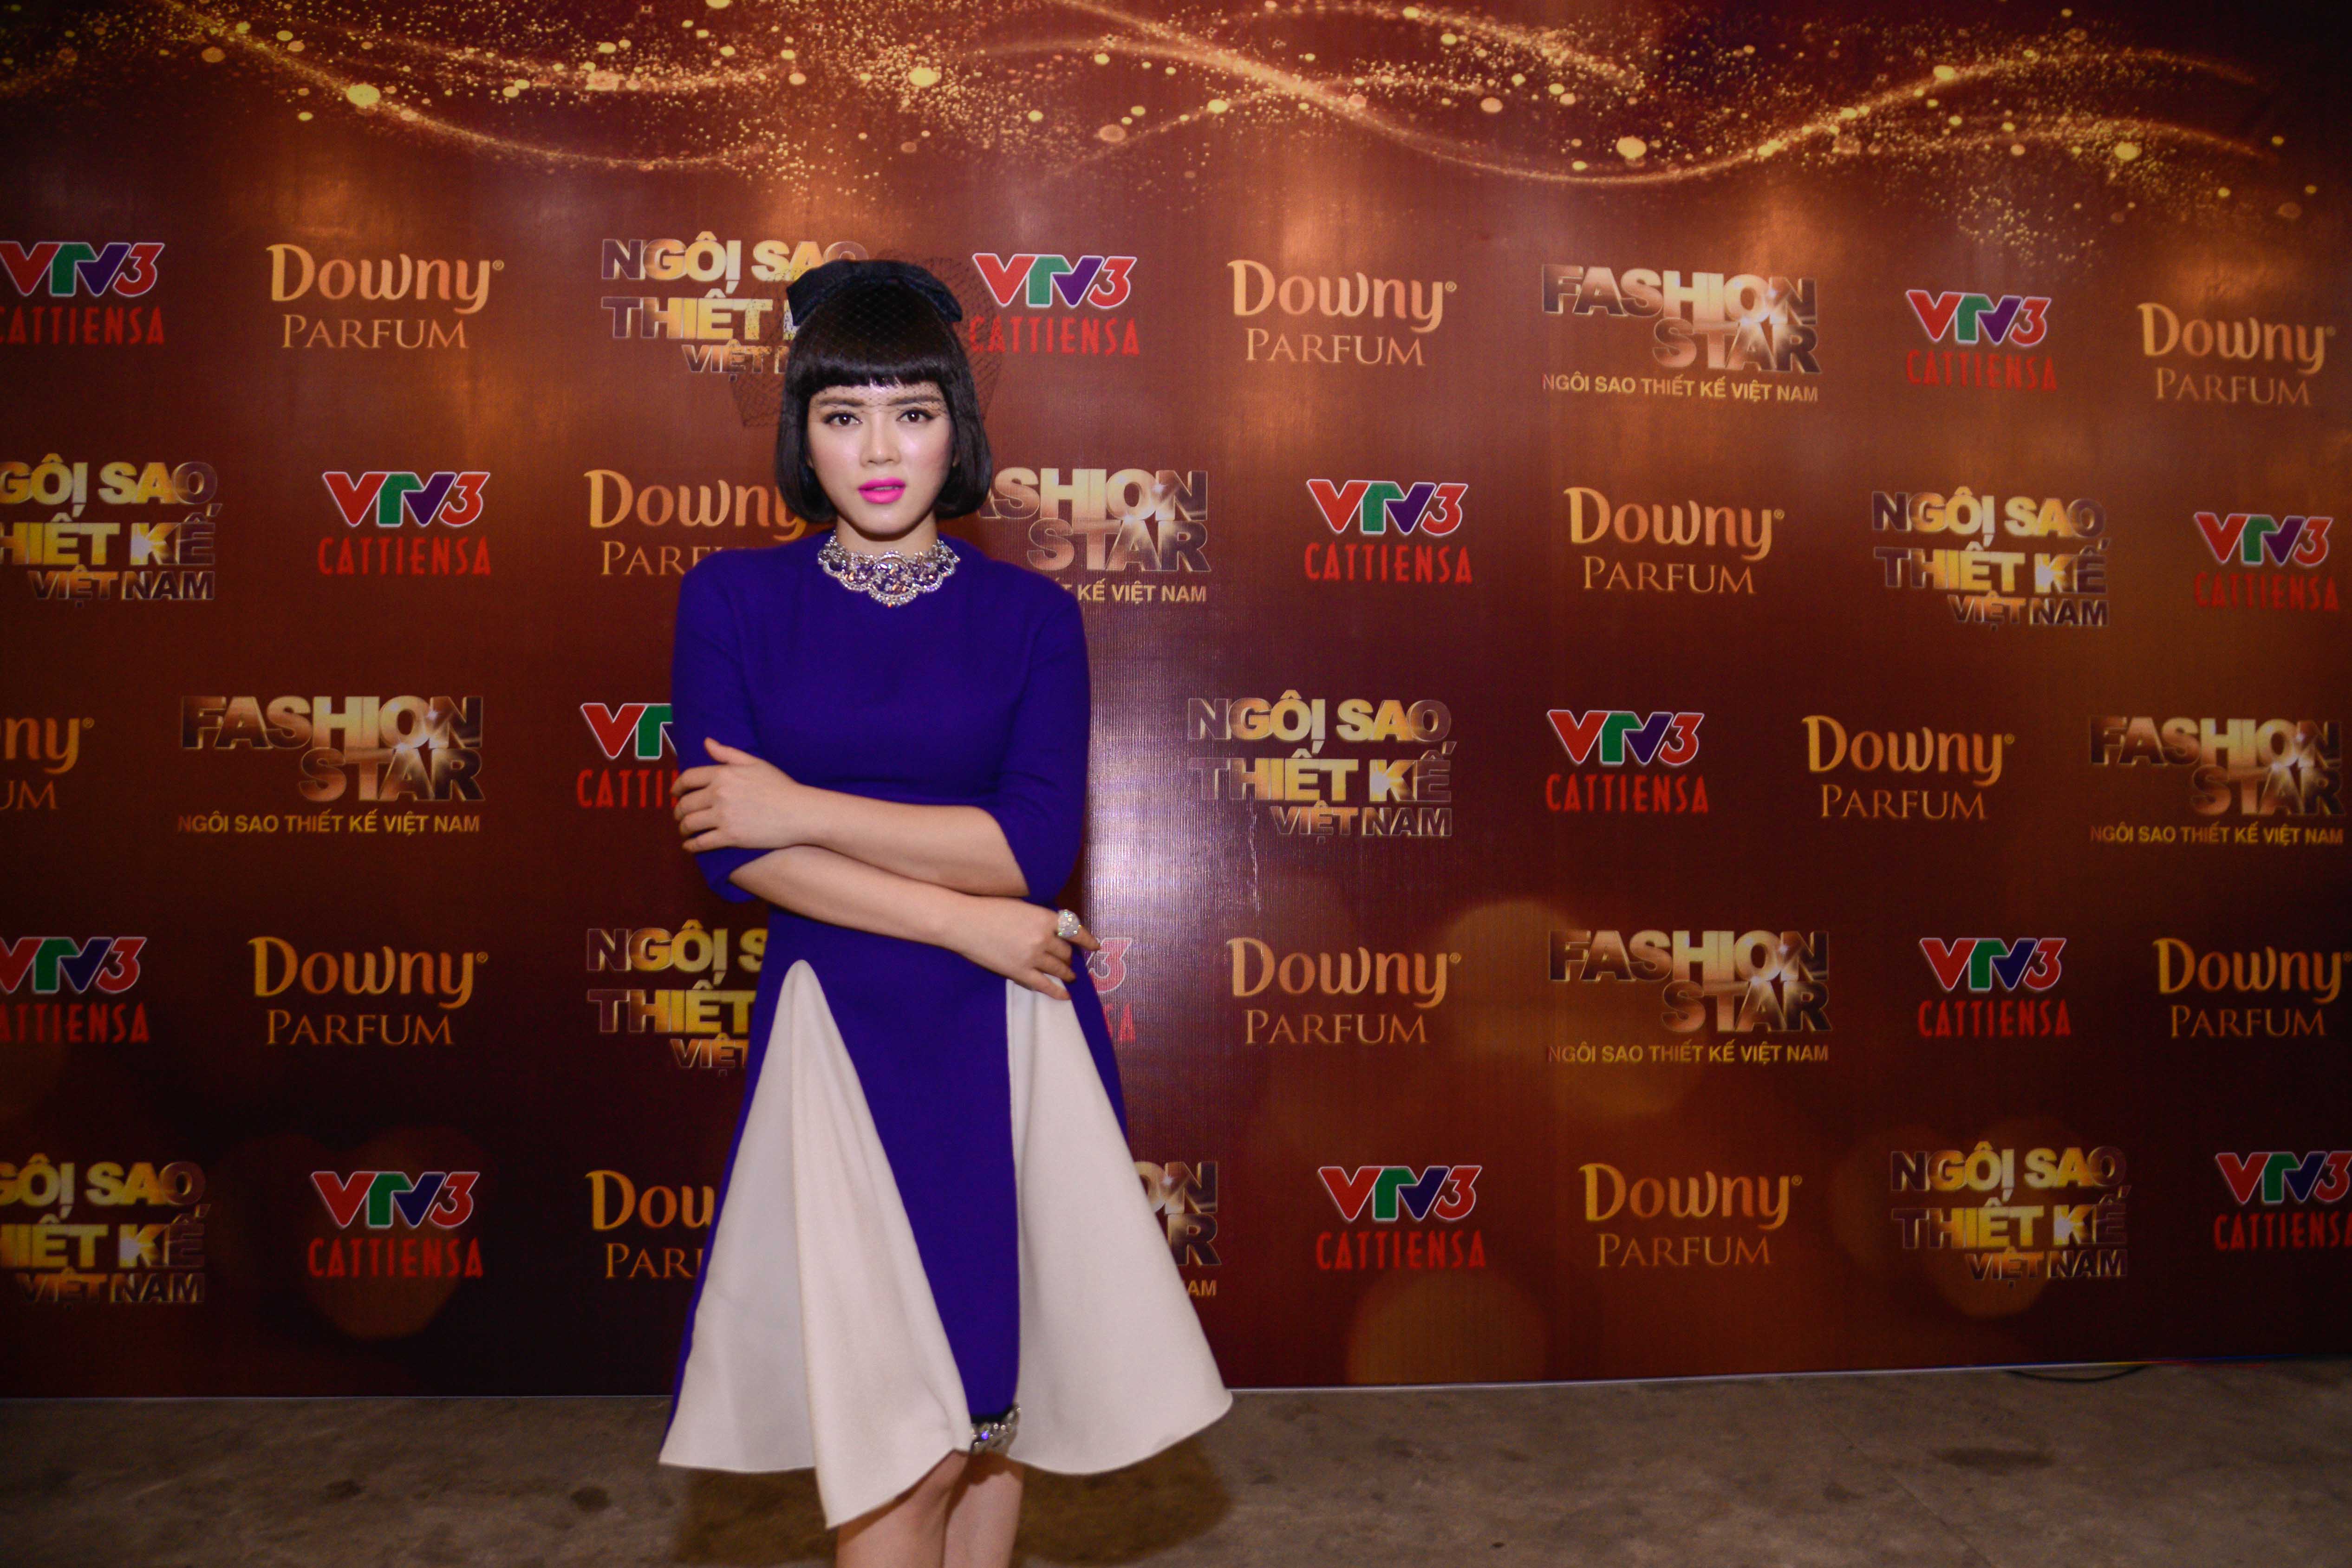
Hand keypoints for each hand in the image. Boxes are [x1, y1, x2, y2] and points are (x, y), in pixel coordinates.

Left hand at [674, 737, 804, 851]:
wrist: (800, 812)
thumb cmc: (780, 786)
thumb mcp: (755, 763)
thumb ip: (728, 753)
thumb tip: (707, 742)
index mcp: (724, 773)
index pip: (688, 779)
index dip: (677, 787)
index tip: (675, 793)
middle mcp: (719, 794)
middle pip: (685, 803)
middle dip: (677, 811)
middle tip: (679, 816)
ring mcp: (723, 816)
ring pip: (690, 824)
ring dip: (682, 828)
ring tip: (684, 831)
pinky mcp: (730, 837)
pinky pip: (701, 843)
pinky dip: (691, 846)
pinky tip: (689, 846)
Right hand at [951, 899, 1099, 1000]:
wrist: (964, 922)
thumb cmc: (989, 908)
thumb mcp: (1022, 906)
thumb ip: (1040, 917)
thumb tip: (1054, 928)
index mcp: (1045, 917)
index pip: (1075, 930)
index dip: (1087, 940)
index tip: (1095, 946)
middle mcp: (1043, 937)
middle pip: (1066, 951)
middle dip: (1070, 957)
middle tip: (1071, 960)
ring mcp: (1032, 957)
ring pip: (1058, 968)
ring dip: (1066, 973)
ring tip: (1070, 976)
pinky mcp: (1019, 972)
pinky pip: (1045, 985)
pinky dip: (1057, 991)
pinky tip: (1065, 995)